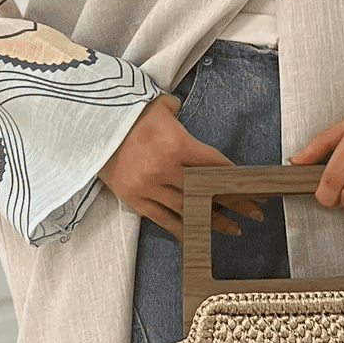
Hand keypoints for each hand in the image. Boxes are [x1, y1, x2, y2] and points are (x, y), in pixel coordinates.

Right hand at [98, 93, 264, 240]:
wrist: (86, 130)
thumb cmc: (125, 115)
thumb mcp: (154, 106)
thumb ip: (173, 110)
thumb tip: (179, 108)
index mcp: (176, 144)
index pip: (215, 165)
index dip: (236, 178)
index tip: (254, 187)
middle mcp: (165, 169)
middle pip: (208, 191)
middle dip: (235, 203)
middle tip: (257, 213)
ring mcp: (149, 187)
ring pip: (189, 210)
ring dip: (214, 220)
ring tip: (235, 229)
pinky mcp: (135, 200)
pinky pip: (164, 219)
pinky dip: (183, 229)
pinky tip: (199, 236)